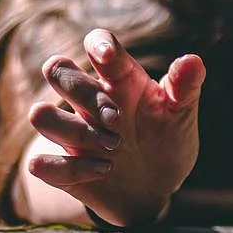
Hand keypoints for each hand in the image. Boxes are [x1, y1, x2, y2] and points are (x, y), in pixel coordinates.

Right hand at [26, 28, 204, 226]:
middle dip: (84, 94)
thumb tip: (193, 60)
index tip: (107, 56)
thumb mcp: (181, 114)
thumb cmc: (166, 139)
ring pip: (40, 115)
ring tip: (115, 149)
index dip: (97, 44)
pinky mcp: (63, 169)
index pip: (97, 44)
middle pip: (56, 70)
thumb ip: (185, 87)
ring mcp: (72, 134)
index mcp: (119, 79)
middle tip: (118, 121)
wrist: (158, 188)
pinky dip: (70, 168)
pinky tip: (103, 171)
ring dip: (77, 132)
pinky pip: (39, 163)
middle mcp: (88, 101)